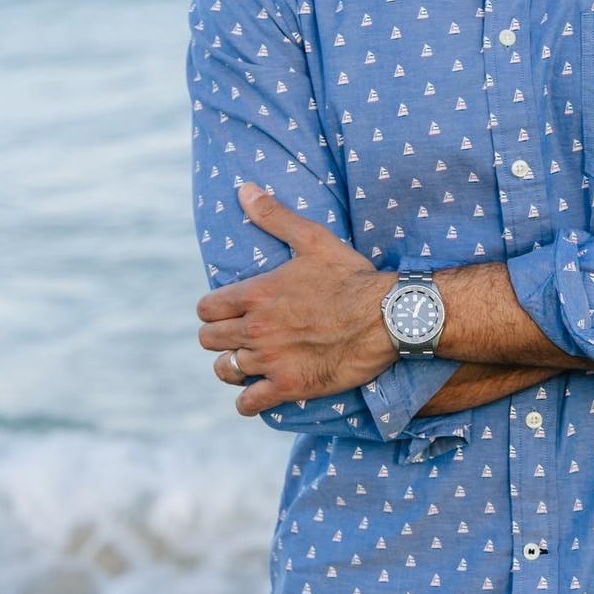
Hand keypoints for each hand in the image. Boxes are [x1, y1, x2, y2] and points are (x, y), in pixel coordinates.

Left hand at [197, 184, 396, 415]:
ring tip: (248, 362)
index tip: (229, 311)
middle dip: (220, 336)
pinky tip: (259, 392)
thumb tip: (244, 190)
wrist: (387, 317)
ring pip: (225, 370)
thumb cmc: (351, 276)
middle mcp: (255, 329)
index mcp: (256, 294)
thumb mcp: (313, 239)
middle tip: (240, 335)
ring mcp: (270, 360)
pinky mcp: (289, 386)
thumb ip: (275, 216)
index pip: (206, 308)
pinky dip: (249, 400)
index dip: (214, 309)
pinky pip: (248, 403)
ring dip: (233, 366)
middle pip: (208, 339)